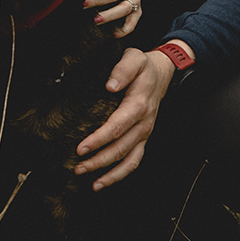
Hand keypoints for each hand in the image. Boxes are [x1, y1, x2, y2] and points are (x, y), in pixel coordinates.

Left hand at [75, 47, 174, 189]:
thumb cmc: (143, 67)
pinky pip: (133, 162)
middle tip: (78, 167)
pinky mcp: (142, 139)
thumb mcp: (134, 58)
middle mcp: (144, 123)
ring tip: (91, 182)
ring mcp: (144, 133)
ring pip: (128, 160)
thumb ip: (123, 69)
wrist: (161, 73)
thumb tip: (110, 85)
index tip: (81, 148)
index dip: (99, 140)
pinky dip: (119, 175)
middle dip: (99, 161)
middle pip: (120, 148)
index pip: (117, 127)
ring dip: (109, 173)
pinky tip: (103, 182)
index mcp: (139, 105)